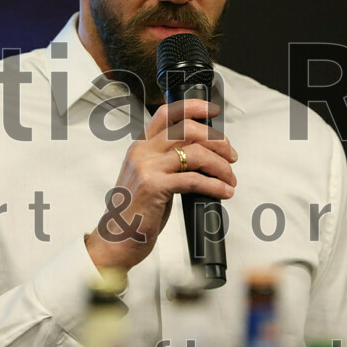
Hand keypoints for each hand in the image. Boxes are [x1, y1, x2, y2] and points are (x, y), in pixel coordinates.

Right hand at [85, 99, 237, 270]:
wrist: (116, 239)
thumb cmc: (135, 212)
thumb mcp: (148, 178)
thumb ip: (167, 162)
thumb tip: (202, 155)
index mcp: (140, 146)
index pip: (167, 114)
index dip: (193, 107)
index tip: (212, 111)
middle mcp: (142, 152)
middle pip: (187, 129)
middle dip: (216, 140)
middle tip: (231, 155)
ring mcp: (146, 168)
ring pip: (195, 153)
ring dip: (220, 165)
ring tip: (230, 178)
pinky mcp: (153, 187)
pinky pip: (194, 179)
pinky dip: (215, 185)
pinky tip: (223, 191)